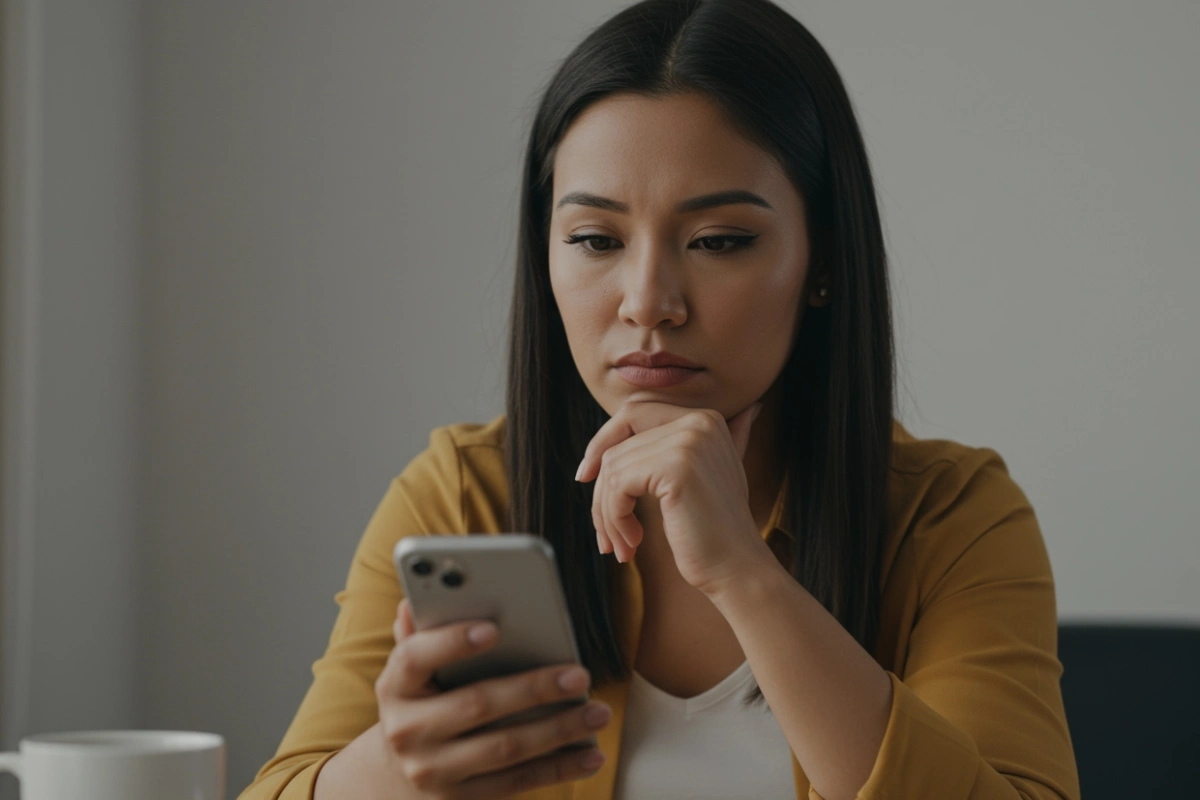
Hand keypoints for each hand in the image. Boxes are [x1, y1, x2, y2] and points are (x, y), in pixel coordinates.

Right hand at [372, 598, 610, 798]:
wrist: (392, 778)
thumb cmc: (419, 704)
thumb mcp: (411, 672)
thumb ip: (420, 635)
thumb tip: (414, 600)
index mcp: (394, 686)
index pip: (415, 658)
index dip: (451, 642)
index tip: (493, 627)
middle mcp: (407, 732)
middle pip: (476, 705)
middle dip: (533, 689)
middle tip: (579, 675)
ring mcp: (433, 771)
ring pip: (505, 748)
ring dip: (558, 729)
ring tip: (597, 711)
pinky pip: (517, 783)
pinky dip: (559, 769)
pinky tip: (591, 754)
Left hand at [575, 400, 768, 593]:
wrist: (737, 569)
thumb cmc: (710, 532)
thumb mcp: (696, 478)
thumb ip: (682, 445)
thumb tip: (734, 411)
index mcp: (704, 418)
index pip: (632, 413)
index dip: (603, 441)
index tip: (586, 477)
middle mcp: (699, 421)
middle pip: (618, 439)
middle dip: (600, 483)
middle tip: (601, 525)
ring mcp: (689, 441)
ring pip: (613, 466)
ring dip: (607, 513)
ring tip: (622, 544)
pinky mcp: (677, 467)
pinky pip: (618, 484)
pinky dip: (615, 517)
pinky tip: (633, 542)